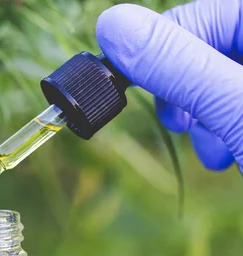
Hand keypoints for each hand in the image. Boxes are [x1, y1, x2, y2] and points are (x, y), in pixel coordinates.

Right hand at [96, 0, 242, 171]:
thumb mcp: (236, 107)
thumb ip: (177, 65)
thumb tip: (111, 24)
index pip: (200, 15)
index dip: (160, 51)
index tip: (131, 90)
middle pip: (211, 48)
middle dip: (185, 92)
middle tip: (179, 126)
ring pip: (222, 80)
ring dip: (204, 116)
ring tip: (213, 152)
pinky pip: (236, 104)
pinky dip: (225, 128)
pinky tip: (227, 155)